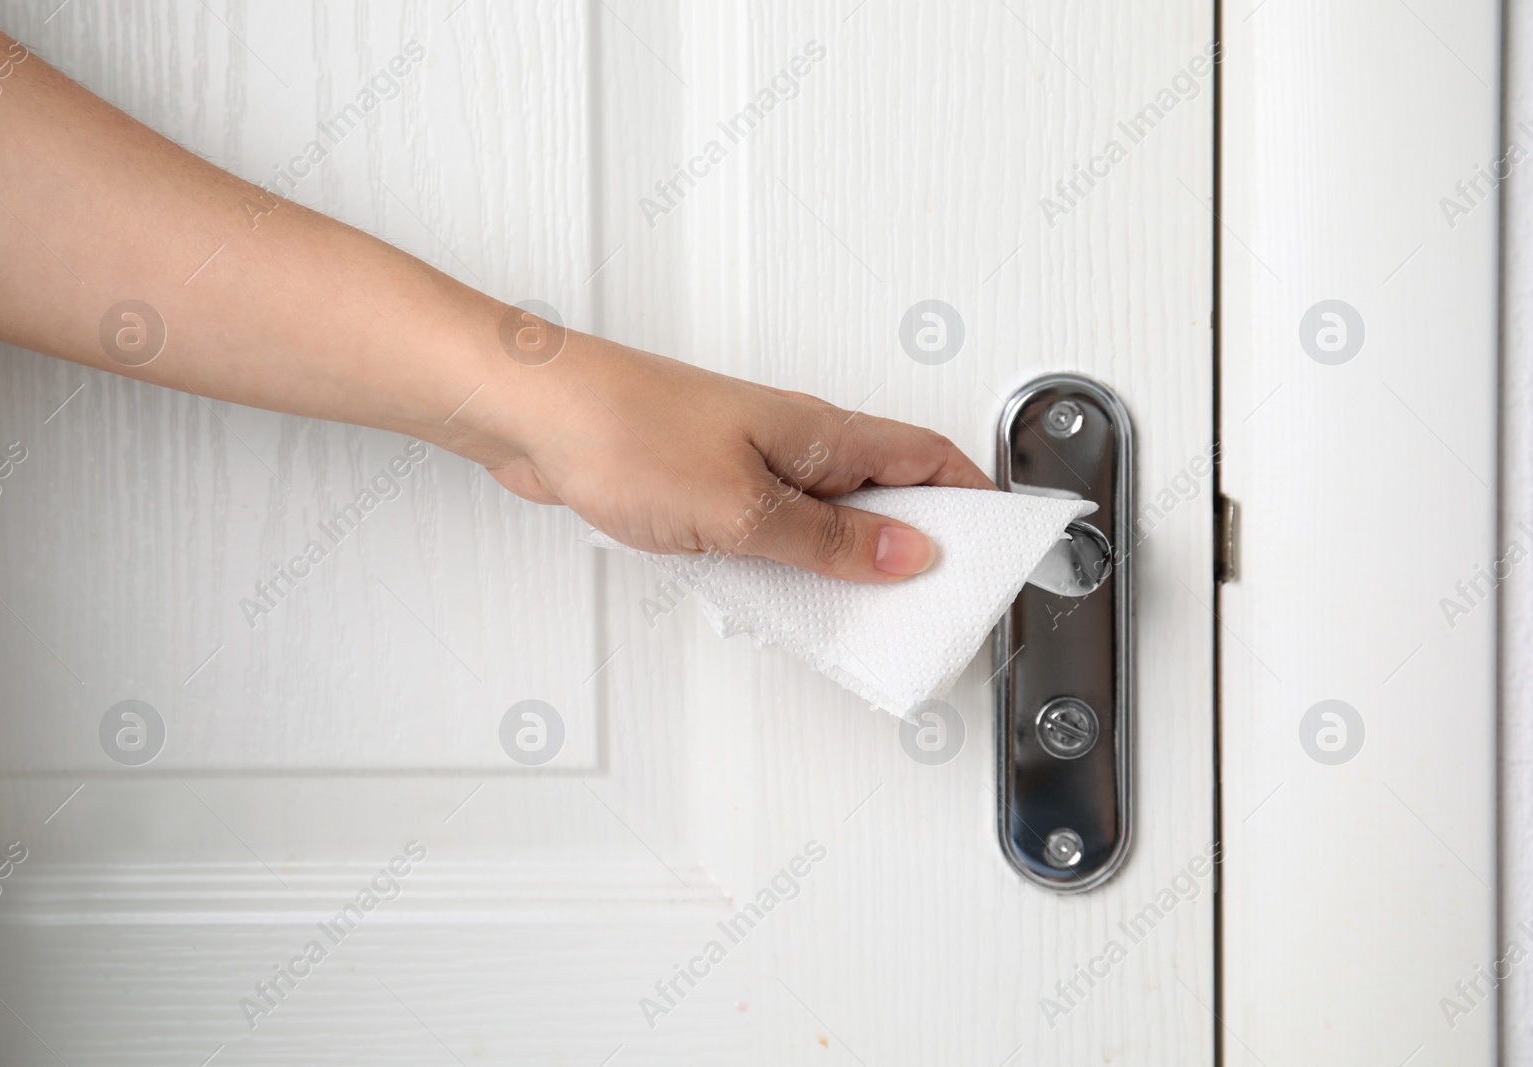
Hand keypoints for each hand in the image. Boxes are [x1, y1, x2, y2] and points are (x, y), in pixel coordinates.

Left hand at [473, 332, 996, 582]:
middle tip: (937, 602)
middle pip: (886, 489)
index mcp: (823, 433)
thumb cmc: (626, 432)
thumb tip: (908, 555)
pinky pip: (775, 525)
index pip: (930, 459)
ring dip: (851, 557)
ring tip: (867, 613)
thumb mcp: (746, 508)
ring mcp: (751, 459)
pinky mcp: (707, 481)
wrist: (533, 412)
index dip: (977, 501)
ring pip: (829, 511)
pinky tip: (784, 592)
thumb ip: (829, 540)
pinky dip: (794, 560)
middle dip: (920, 542)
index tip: (1005, 548)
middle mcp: (795, 441)